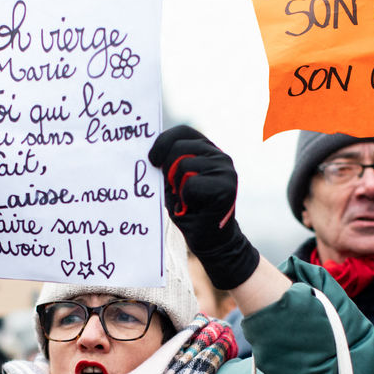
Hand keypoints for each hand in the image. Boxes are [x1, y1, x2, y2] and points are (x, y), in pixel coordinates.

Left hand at [148, 125, 258, 290]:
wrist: (210, 241)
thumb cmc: (189, 210)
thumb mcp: (175, 182)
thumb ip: (168, 165)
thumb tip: (147, 154)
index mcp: (207, 151)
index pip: (182, 132)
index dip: (163, 142)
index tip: (152, 160)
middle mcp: (220, 157)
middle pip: (179, 148)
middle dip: (168, 170)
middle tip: (175, 189)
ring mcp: (225, 171)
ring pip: (183, 166)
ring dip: (178, 187)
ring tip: (188, 200)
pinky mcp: (226, 187)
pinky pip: (191, 185)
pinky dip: (186, 199)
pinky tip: (195, 208)